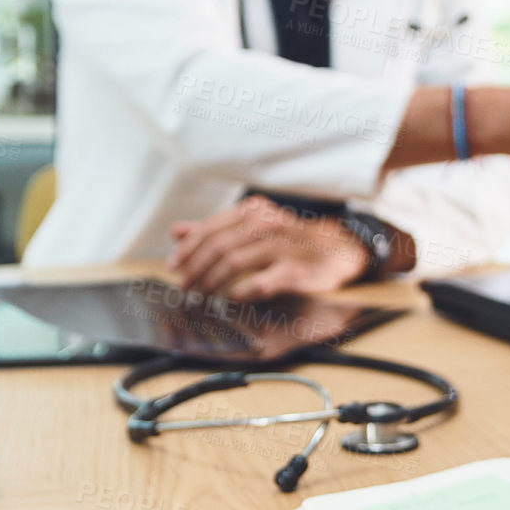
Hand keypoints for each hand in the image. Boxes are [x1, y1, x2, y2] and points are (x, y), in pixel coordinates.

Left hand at [167, 196, 371, 299]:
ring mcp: (283, 245)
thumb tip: (177, 231)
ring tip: (202, 295)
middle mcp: (268, 223)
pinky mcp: (295, 269)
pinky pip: (260, 282)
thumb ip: (216, 229)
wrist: (335, 249)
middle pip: (219, 246)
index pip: (211, 228)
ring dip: (211, 282)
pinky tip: (231, 298)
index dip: (188, 249)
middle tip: (185, 287)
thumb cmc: (289, 240)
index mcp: (254, 211)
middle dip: (196, 269)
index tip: (174, 267)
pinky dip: (240, 291)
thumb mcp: (254, 228)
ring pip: (234, 262)